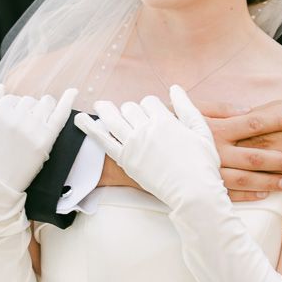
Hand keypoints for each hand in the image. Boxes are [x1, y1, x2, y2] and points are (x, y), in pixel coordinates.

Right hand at [0, 85, 77, 194]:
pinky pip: (61, 114)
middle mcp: (17, 118)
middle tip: (21, 130)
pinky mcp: (46, 140)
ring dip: (42, 109)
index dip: (11, 111)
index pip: (11, 99)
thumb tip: (1, 86)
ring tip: (36, 124)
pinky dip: (68, 101)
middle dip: (26, 111)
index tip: (9, 125)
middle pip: (29, 101)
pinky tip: (73, 92)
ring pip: (45, 104)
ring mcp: (33, 129)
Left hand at [74, 87, 222, 209]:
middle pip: (131, 108)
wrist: (193, 193)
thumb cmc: (202, 165)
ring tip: (100, 105)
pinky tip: (79, 120)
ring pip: (113, 118)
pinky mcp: (124, 159)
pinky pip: (103, 140)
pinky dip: (90, 128)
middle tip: (134, 119)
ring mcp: (133, 143)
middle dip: (132, 110)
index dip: (150, 106)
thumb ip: (187, 108)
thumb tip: (175, 87)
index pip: (149, 101)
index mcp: (165, 119)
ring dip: (105, 109)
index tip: (153, 115)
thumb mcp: (202, 132)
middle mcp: (146, 128)